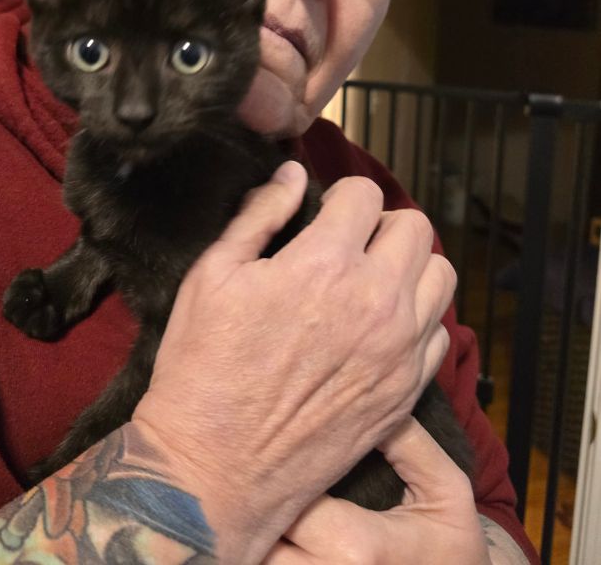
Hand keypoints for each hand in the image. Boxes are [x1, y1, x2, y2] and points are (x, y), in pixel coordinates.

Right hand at [132, 162, 455, 563]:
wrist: (216, 469)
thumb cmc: (203, 368)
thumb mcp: (212, 276)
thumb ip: (259, 215)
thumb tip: (292, 174)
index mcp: (324, 265)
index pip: (365, 194)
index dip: (340, 195)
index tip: (324, 212)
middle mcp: (375, 303)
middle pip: (415, 227)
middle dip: (381, 223)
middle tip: (350, 243)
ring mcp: (398, 351)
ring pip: (441, 277)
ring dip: (410, 267)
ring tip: (373, 280)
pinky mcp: (405, 393)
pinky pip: (439, 334)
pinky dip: (417, 320)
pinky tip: (379, 329)